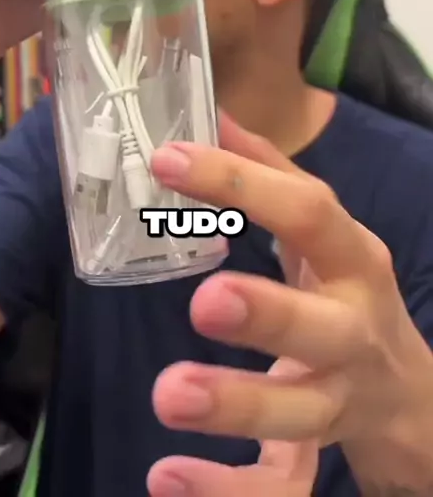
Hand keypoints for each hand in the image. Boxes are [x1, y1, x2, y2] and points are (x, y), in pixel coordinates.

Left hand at [147, 114, 432, 495]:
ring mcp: (343, 400)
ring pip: (303, 416)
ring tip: (169, 393)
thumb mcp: (323, 233)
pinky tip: (167, 478)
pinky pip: (281, 490)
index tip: (168, 160)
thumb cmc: (349, 295)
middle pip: (323, 327)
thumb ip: (271, 174)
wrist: (410, 395)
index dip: (241, 184)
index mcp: (354, 260)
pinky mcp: (323, 456)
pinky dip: (226, 493)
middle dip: (270, 314)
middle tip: (205, 302)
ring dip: (239, 407)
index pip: (307, 211)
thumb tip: (214, 115)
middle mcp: (356, 329)